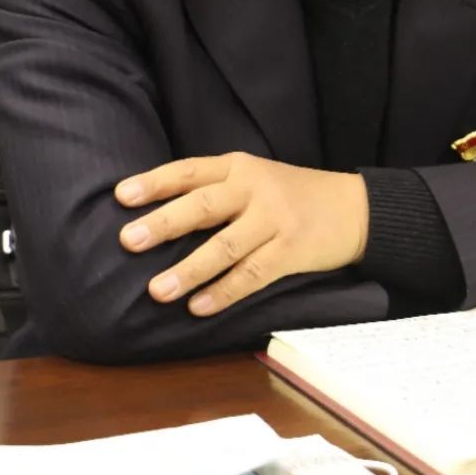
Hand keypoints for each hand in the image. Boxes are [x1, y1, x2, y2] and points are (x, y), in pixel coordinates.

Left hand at [115, 153, 368, 315]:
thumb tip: (156, 217)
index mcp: (238, 167)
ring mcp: (274, 220)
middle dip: (162, 223)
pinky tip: (198, 307)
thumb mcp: (255, 178)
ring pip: (225, 246)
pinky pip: (252, 274)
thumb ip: (215, 191)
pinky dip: (223, 292)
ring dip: (189, 269)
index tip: (120, 195)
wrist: (354, 207)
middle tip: (127, 240)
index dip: (154, 183)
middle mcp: (254, 188)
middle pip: (202, 205)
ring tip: (157, 289)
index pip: (189, 171)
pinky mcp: (291, 250)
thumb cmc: (292, 195)